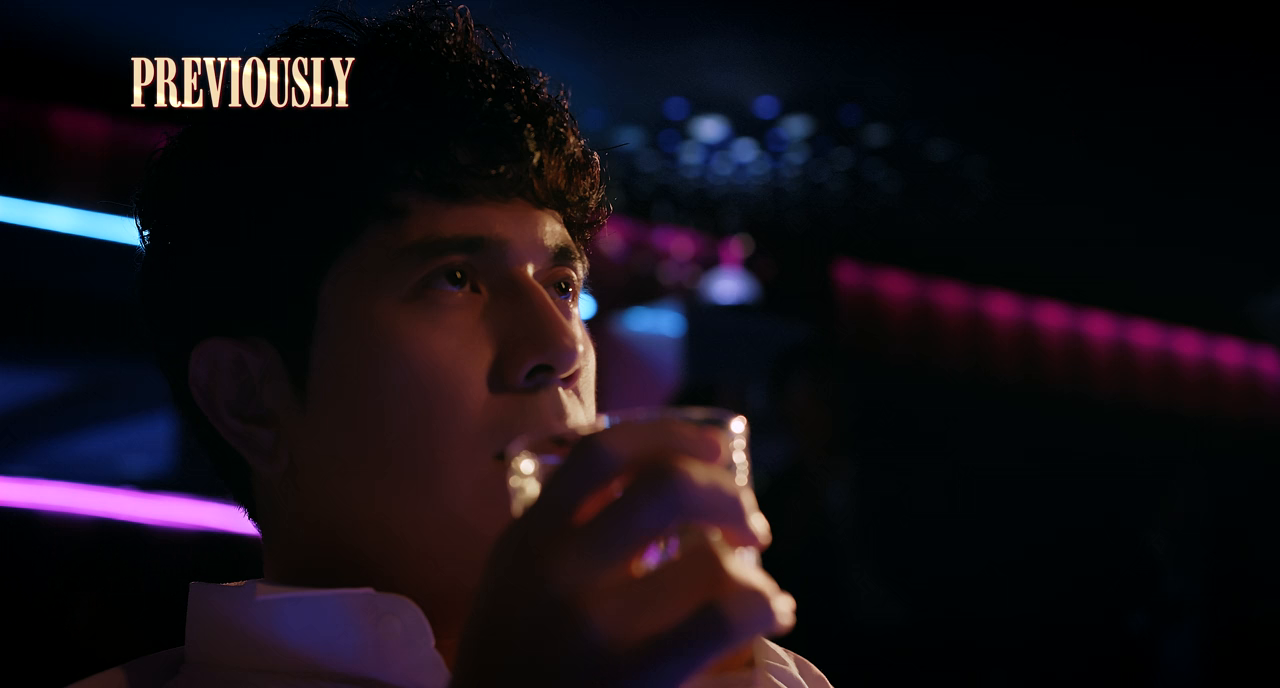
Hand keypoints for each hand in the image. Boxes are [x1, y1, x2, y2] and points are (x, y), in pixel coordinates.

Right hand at [449, 418, 794, 687]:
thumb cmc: (516, 670)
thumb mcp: (515, 587)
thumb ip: (563, 536)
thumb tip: (658, 481)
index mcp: (529, 540)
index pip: (602, 453)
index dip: (669, 435)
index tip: (711, 446)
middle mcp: (557, 574)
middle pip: (667, 487)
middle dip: (728, 496)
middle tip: (752, 527)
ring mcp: (593, 630)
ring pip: (710, 561)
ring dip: (754, 571)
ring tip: (763, 594)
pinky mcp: (633, 683)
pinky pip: (725, 620)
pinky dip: (764, 608)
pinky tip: (771, 618)